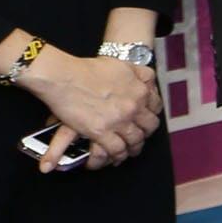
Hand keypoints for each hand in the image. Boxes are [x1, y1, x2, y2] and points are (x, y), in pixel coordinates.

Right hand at [28, 50, 158, 169]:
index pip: (156, 107)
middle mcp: (133, 107)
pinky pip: (117, 150)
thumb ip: (139, 74)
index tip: (147, 118)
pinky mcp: (101, 133)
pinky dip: (117, 156)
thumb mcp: (123, 65)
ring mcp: (119, 121)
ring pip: (135, 141)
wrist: (65, 77)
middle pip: (149, 127)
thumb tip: (148, 82)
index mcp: (140, 91)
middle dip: (145, 133)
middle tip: (140, 135)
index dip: (152, 114)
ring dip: (133, 148)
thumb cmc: (88, 70)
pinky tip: (115, 157)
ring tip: (129, 150)